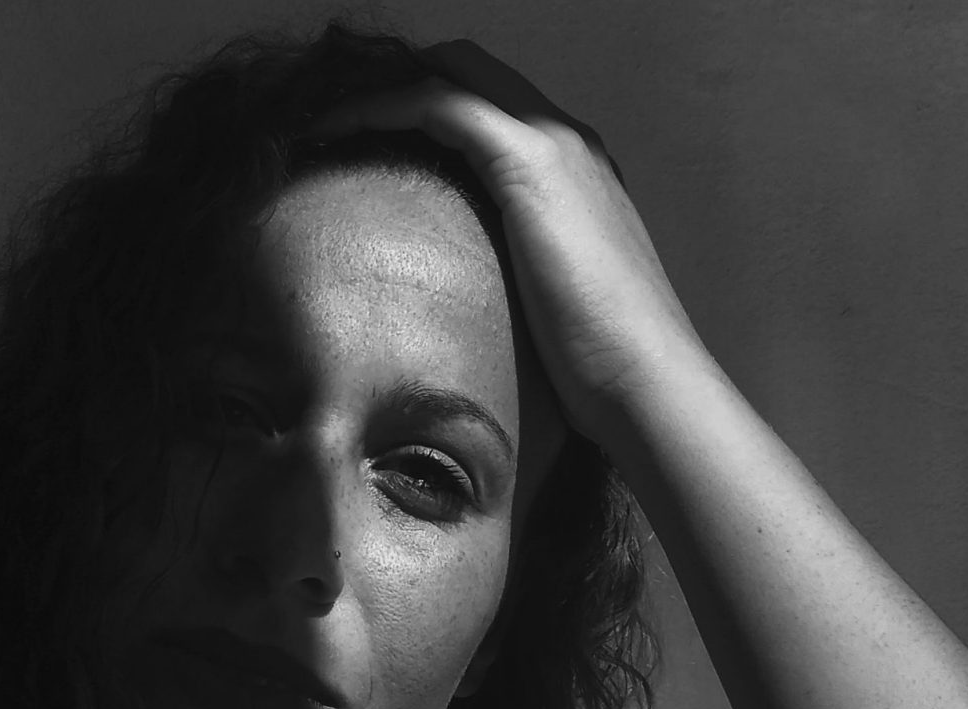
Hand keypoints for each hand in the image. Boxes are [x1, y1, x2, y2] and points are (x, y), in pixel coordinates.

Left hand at [309, 39, 706, 432]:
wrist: (646, 380)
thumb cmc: (599, 369)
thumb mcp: (551, 308)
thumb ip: (516, 286)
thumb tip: (463, 317)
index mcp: (578, 170)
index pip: (495, 105)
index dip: (430, 107)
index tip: (370, 143)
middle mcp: (569, 140)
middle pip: (470, 69)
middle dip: (401, 81)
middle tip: (335, 122)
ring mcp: (553, 143)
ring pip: (451, 73)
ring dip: (380, 89)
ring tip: (322, 123)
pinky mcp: (528, 160)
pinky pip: (434, 104)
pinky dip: (377, 109)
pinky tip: (328, 135)